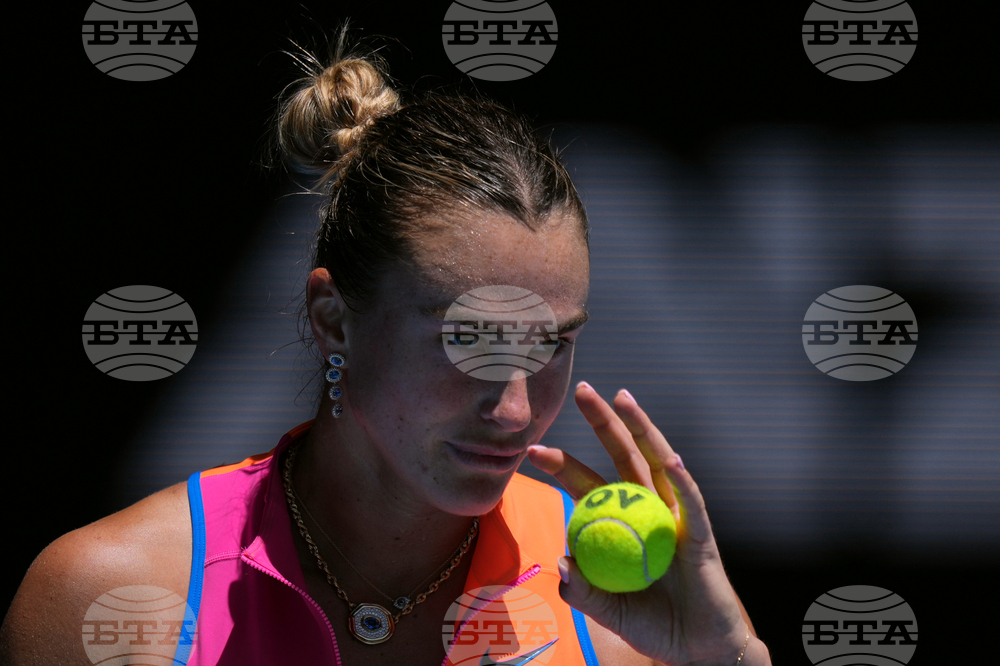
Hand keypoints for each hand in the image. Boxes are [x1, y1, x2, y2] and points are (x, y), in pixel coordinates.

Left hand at [527, 382, 758, 665]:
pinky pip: (692, 503)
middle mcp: (648, 511)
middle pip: (623, 456)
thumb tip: (562, 561)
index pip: (588, 485)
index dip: (563, 464)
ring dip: (642, 429)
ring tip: (624, 398)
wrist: (699, 651)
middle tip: (582, 390)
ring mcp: (676, 518)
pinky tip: (671, 459)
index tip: (532, 448)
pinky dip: (682, 481)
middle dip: (604, 423)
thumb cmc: (654, 628)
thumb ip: (583, 591)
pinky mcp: (702, 534)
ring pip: (658, 464)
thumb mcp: (608, 611)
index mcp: (621, 523)